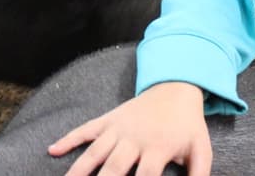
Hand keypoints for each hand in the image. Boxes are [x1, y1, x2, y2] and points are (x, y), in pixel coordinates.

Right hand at [49, 82, 210, 175]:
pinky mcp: (109, 119)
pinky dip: (69, 138)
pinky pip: (86, 129)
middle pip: (114, 167)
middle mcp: (134, 139)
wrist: (176, 88)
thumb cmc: (188, 125)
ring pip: (95, 152)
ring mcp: (118, 128)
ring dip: (79, 170)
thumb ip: (200, 175)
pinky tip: (52, 149)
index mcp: (158, 148)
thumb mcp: (201, 150)